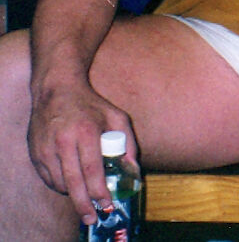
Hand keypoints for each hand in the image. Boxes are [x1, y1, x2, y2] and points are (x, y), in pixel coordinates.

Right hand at [28, 83, 136, 224]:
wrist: (56, 90)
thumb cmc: (91, 105)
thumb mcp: (117, 117)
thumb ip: (128, 142)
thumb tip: (133, 169)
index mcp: (86, 131)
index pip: (92, 169)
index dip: (99, 190)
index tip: (106, 203)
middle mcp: (63, 141)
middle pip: (73, 182)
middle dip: (83, 204)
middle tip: (92, 218)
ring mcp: (46, 148)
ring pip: (59, 183)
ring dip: (72, 193)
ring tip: (84, 194)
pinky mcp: (35, 152)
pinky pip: (47, 178)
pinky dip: (59, 185)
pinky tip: (70, 182)